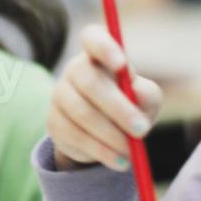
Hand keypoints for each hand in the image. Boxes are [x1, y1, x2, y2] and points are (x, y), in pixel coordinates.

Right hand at [49, 24, 162, 172]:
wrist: (106, 136)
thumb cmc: (131, 106)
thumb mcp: (146, 100)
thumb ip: (146, 94)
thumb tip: (138, 93)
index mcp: (98, 55)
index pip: (93, 39)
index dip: (105, 48)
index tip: (122, 65)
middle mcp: (75, 70)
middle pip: (90, 83)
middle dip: (118, 109)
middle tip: (142, 131)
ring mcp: (60, 96)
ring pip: (82, 114)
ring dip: (111, 136)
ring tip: (132, 153)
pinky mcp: (54, 122)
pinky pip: (75, 136)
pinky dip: (100, 151)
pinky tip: (119, 161)